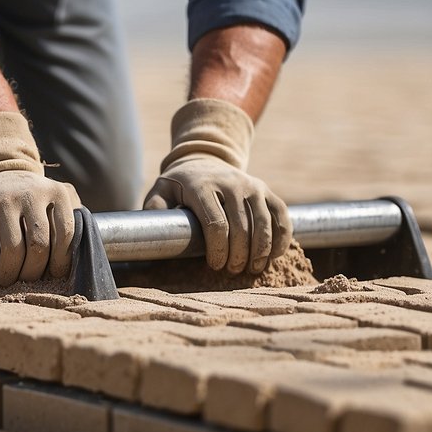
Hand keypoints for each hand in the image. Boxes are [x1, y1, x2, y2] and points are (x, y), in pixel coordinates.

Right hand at [0, 171, 77, 284]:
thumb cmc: (26, 198)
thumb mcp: (49, 202)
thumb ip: (58, 228)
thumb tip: (61, 272)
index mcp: (57, 192)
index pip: (66, 234)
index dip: (61, 261)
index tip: (54, 274)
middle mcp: (32, 192)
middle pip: (39, 245)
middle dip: (33, 271)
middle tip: (26, 280)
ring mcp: (4, 198)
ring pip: (13, 249)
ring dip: (10, 272)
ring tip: (7, 279)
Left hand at [144, 99, 290, 273]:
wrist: (205, 160)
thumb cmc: (181, 185)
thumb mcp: (161, 191)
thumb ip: (155, 208)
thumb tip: (149, 230)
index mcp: (202, 186)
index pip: (215, 224)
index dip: (218, 250)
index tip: (214, 266)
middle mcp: (231, 183)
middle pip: (241, 227)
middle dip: (238, 255)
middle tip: (231, 271)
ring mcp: (252, 185)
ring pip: (264, 223)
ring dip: (261, 251)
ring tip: (252, 269)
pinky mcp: (267, 191)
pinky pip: (281, 215)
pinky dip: (281, 238)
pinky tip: (273, 256)